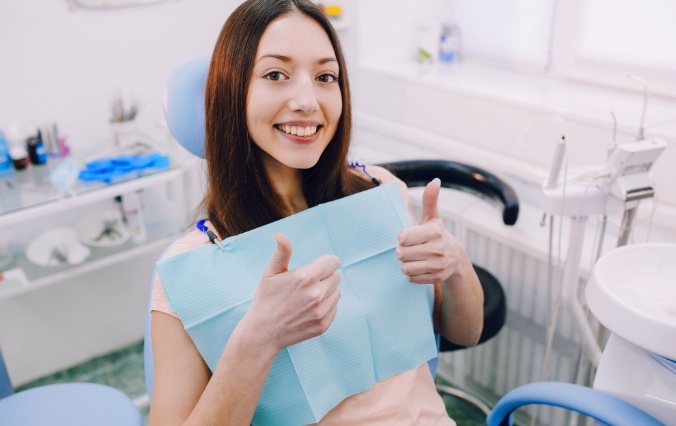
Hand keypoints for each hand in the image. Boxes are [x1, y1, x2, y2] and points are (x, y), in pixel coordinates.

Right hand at [247, 233, 340, 350]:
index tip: (313, 269)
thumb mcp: (270, 273)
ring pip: (336, 292)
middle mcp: (316, 294)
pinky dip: (325, 306)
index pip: (333, 261)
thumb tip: (279, 235)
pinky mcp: (323, 324)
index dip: (323, 264)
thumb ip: (281, 252)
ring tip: (306, 298)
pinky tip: (309, 309)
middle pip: (336, 276)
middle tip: (306, 285)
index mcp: (305, 277)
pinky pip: (334, 308)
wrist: (263, 332)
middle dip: (324, 277)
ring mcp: (321, 311)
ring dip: (326, 292)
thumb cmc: (266, 299)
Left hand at [396, 178, 463, 283]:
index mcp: (435, 231)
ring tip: (413, 258)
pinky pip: (412, 279)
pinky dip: (411, 275)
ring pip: (405, 268)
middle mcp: (438, 248)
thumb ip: (430, 200)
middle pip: (402, 253)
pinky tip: (419, 267)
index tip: (407, 237)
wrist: (456, 259)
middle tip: (410, 249)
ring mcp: (438, 265)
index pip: (403, 237)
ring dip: (405, 264)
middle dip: (402, 252)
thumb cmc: (437, 235)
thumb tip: (435, 180)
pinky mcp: (437, 278)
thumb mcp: (433, 218)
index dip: (402, 237)